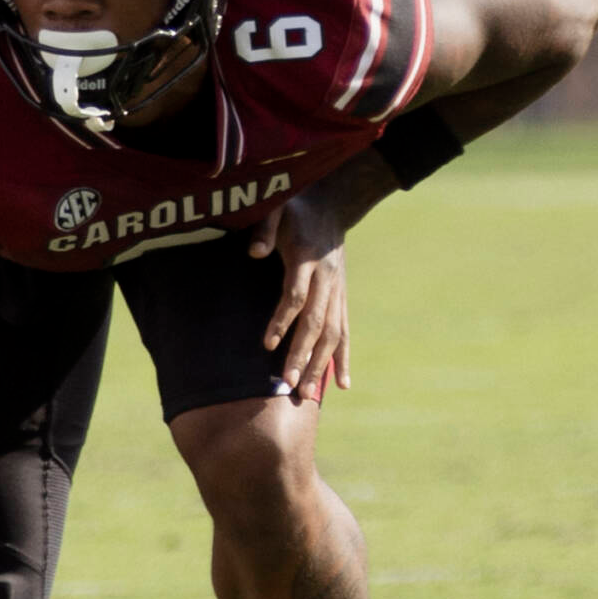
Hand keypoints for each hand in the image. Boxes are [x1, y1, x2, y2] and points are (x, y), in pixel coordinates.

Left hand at [247, 193, 351, 403]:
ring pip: (332, 333)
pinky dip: (343, 358)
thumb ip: (264, 229)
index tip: (267, 343)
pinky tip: (341, 385)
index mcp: (308, 259)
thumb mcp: (277, 209)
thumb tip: (253, 253)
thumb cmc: (295, 210)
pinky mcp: (341, 299)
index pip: (296, 295)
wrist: (332, 205)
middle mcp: (327, 280)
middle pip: (316, 322)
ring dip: (320, 364)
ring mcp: (337, 292)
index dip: (282, 320)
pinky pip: (344, 332)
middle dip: (302, 354)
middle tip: (288, 383)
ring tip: (306, 393)